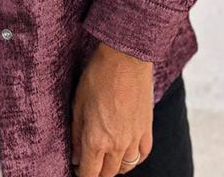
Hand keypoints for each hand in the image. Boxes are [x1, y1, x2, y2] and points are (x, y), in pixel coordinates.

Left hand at [71, 42, 153, 176]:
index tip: (78, 169)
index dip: (82, 175)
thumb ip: (77, 134)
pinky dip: (134, 158)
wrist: (126, 58)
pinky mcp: (147, 128)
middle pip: (108, 174)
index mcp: (96, 140)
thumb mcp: (78, 104)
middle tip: (90, 162)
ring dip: (115, 166)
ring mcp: (134, 138)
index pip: (89, 174)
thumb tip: (76, 157)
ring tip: (106, 158)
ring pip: (126, 167)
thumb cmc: (98, 77)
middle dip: (97, 172)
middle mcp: (117, 145)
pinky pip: (142, 154)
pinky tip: (127, 152)